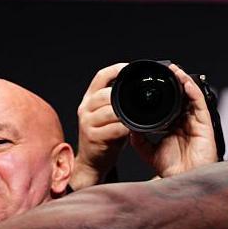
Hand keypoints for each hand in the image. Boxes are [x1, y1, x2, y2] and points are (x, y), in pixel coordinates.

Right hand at [71, 63, 129, 189]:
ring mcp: (87, 122)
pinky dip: (125, 128)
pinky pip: (112, 129)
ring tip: (138, 116)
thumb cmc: (105, 136)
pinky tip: (133, 129)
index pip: (101, 76)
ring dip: (126, 113)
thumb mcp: (110, 114)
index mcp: (90, 98)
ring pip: (110, 111)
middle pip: (106, 94)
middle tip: (142, 99)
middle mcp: (85, 108)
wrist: (92, 161)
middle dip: (125, 95)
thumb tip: (141, 88)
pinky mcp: (92, 137)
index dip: (116, 69)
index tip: (131, 67)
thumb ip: (120, 102)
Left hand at [130, 64, 217, 177]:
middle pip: (182, 97)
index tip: (153, 82)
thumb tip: (128, 125)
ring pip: (191, 96)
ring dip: (184, 82)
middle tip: (165, 70)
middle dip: (175, 82)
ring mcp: (196, 123)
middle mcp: (186, 122)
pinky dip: (193, 92)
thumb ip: (139, 138)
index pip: (170, 104)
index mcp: (174, 126)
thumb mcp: (148, 151)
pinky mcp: (205, 125)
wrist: (182, 181)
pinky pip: (200, 104)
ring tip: (175, 70)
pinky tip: (186, 83)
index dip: (164, 92)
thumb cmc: (171, 169)